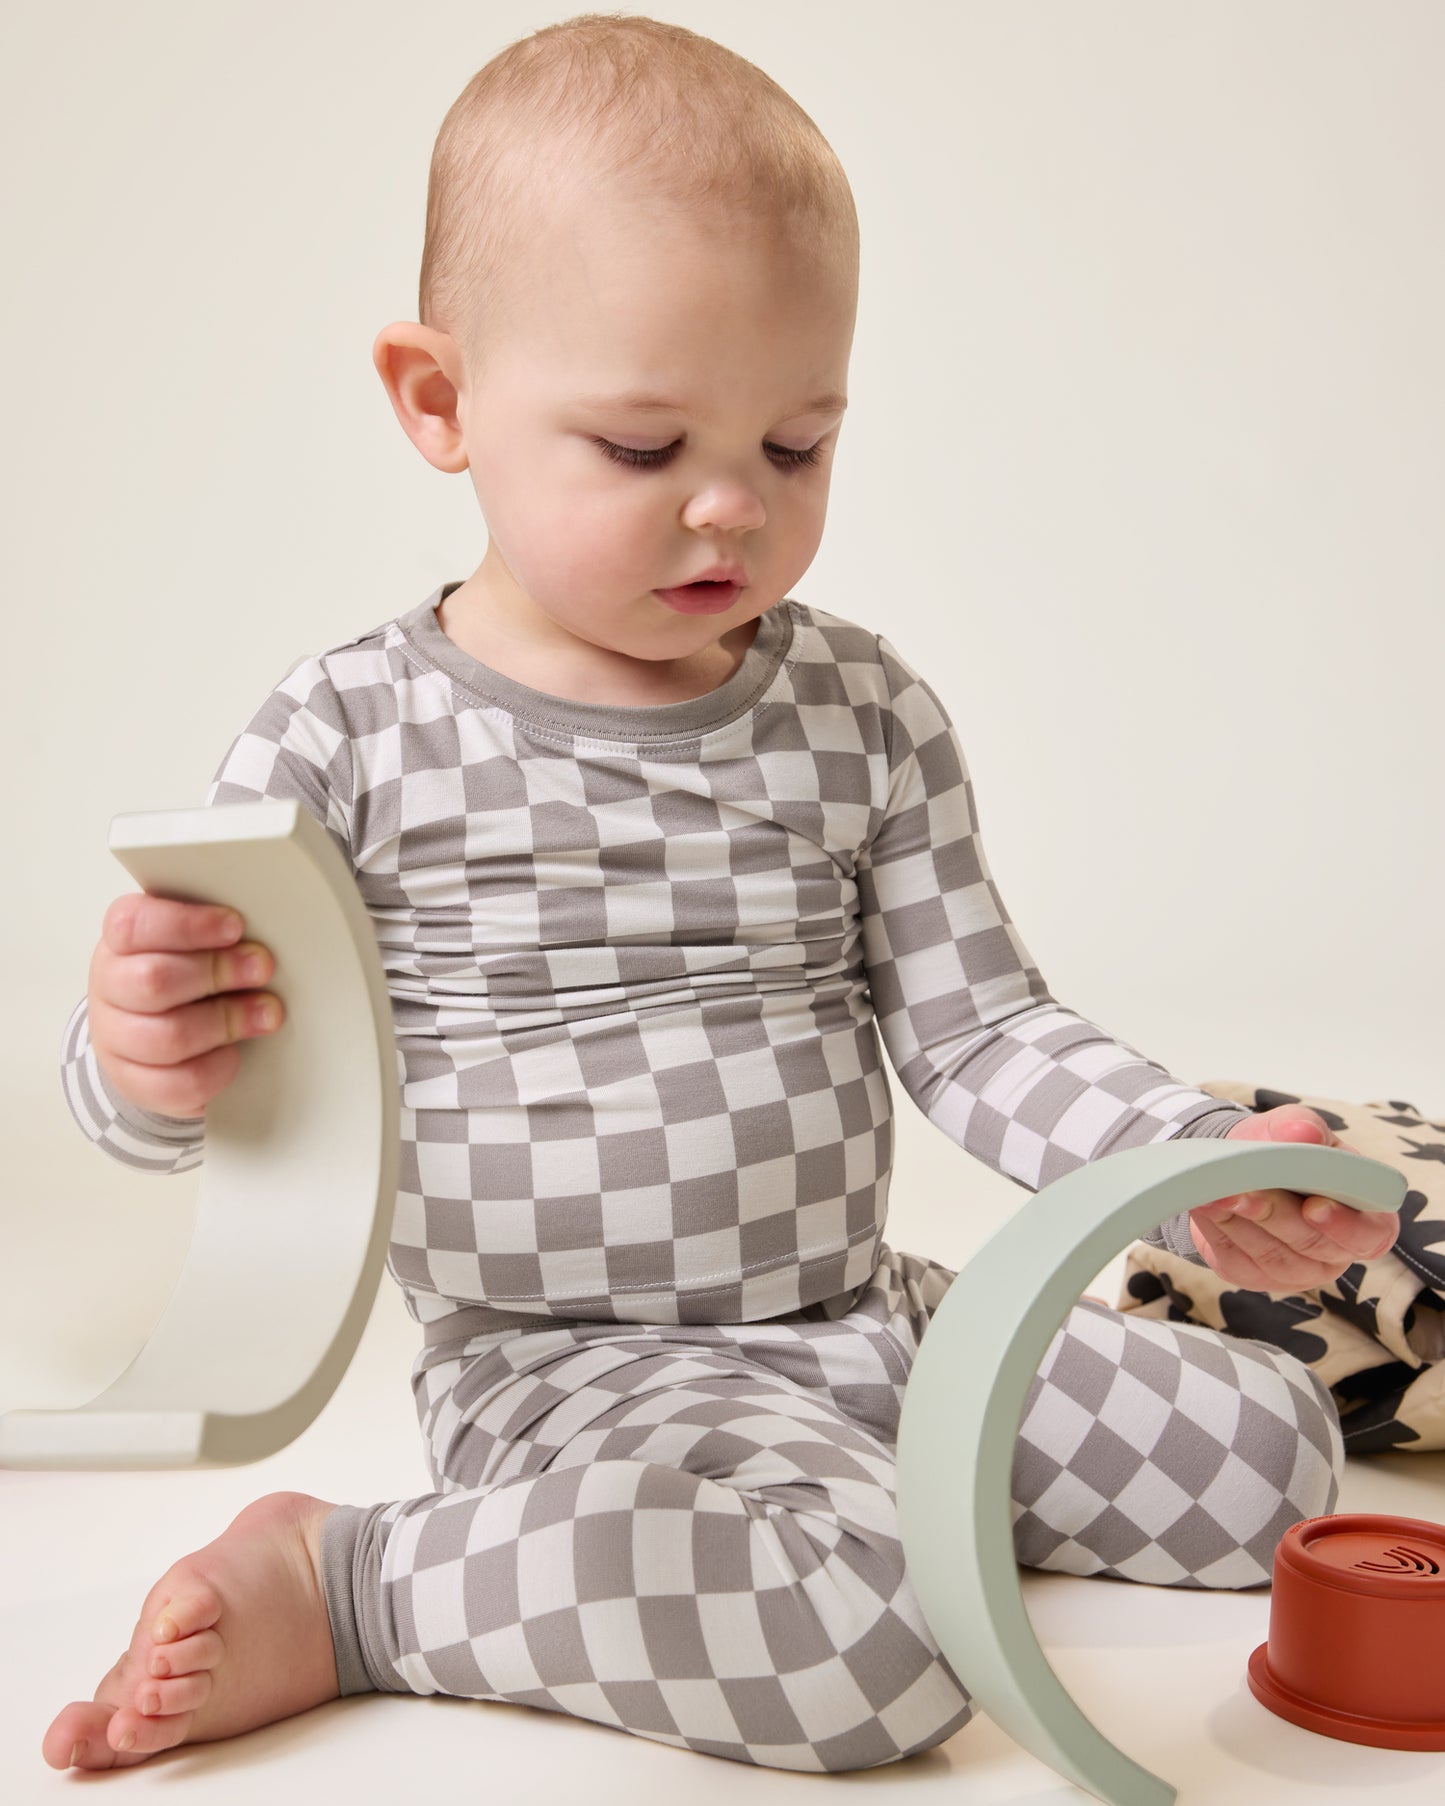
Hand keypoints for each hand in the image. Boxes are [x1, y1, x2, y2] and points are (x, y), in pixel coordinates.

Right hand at [88, 893, 284, 1118]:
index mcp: (121, 942)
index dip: (187, 926)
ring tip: (266, 1012)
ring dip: (227, 1022)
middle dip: (218, 972)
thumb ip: (217, 931)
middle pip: (153, 981)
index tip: (236, 926)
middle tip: (262, 967)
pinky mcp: (134, 1082)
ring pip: (168, 1037)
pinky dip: (218, 1067)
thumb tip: (262, 933)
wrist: (155, 1034)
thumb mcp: (194, 941)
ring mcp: (116, 1038)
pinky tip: (236, 1051)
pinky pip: (179, 1082)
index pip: (134, 925)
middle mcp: (110, 987)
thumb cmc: (184, 974)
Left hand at [1186, 1105, 1399, 1292]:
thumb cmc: (1282, 1148)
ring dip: (1240, 1223)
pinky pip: (1237, 1260)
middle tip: (1243, 1190)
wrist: (1240, 1163)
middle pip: (1311, 1244)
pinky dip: (1218, 1230)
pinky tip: (1203, 1204)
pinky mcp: (1253, 1275)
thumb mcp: (1293, 1128)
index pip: (1370, 1235)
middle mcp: (1334, 1252)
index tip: (1314, 1206)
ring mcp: (1295, 1271)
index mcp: (1365, 1218)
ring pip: (1271, 1256)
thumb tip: (1304, 1133)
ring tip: (1214, 1193)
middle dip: (1274, 1215)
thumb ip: (1302, 1127)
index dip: (1345, 1225)